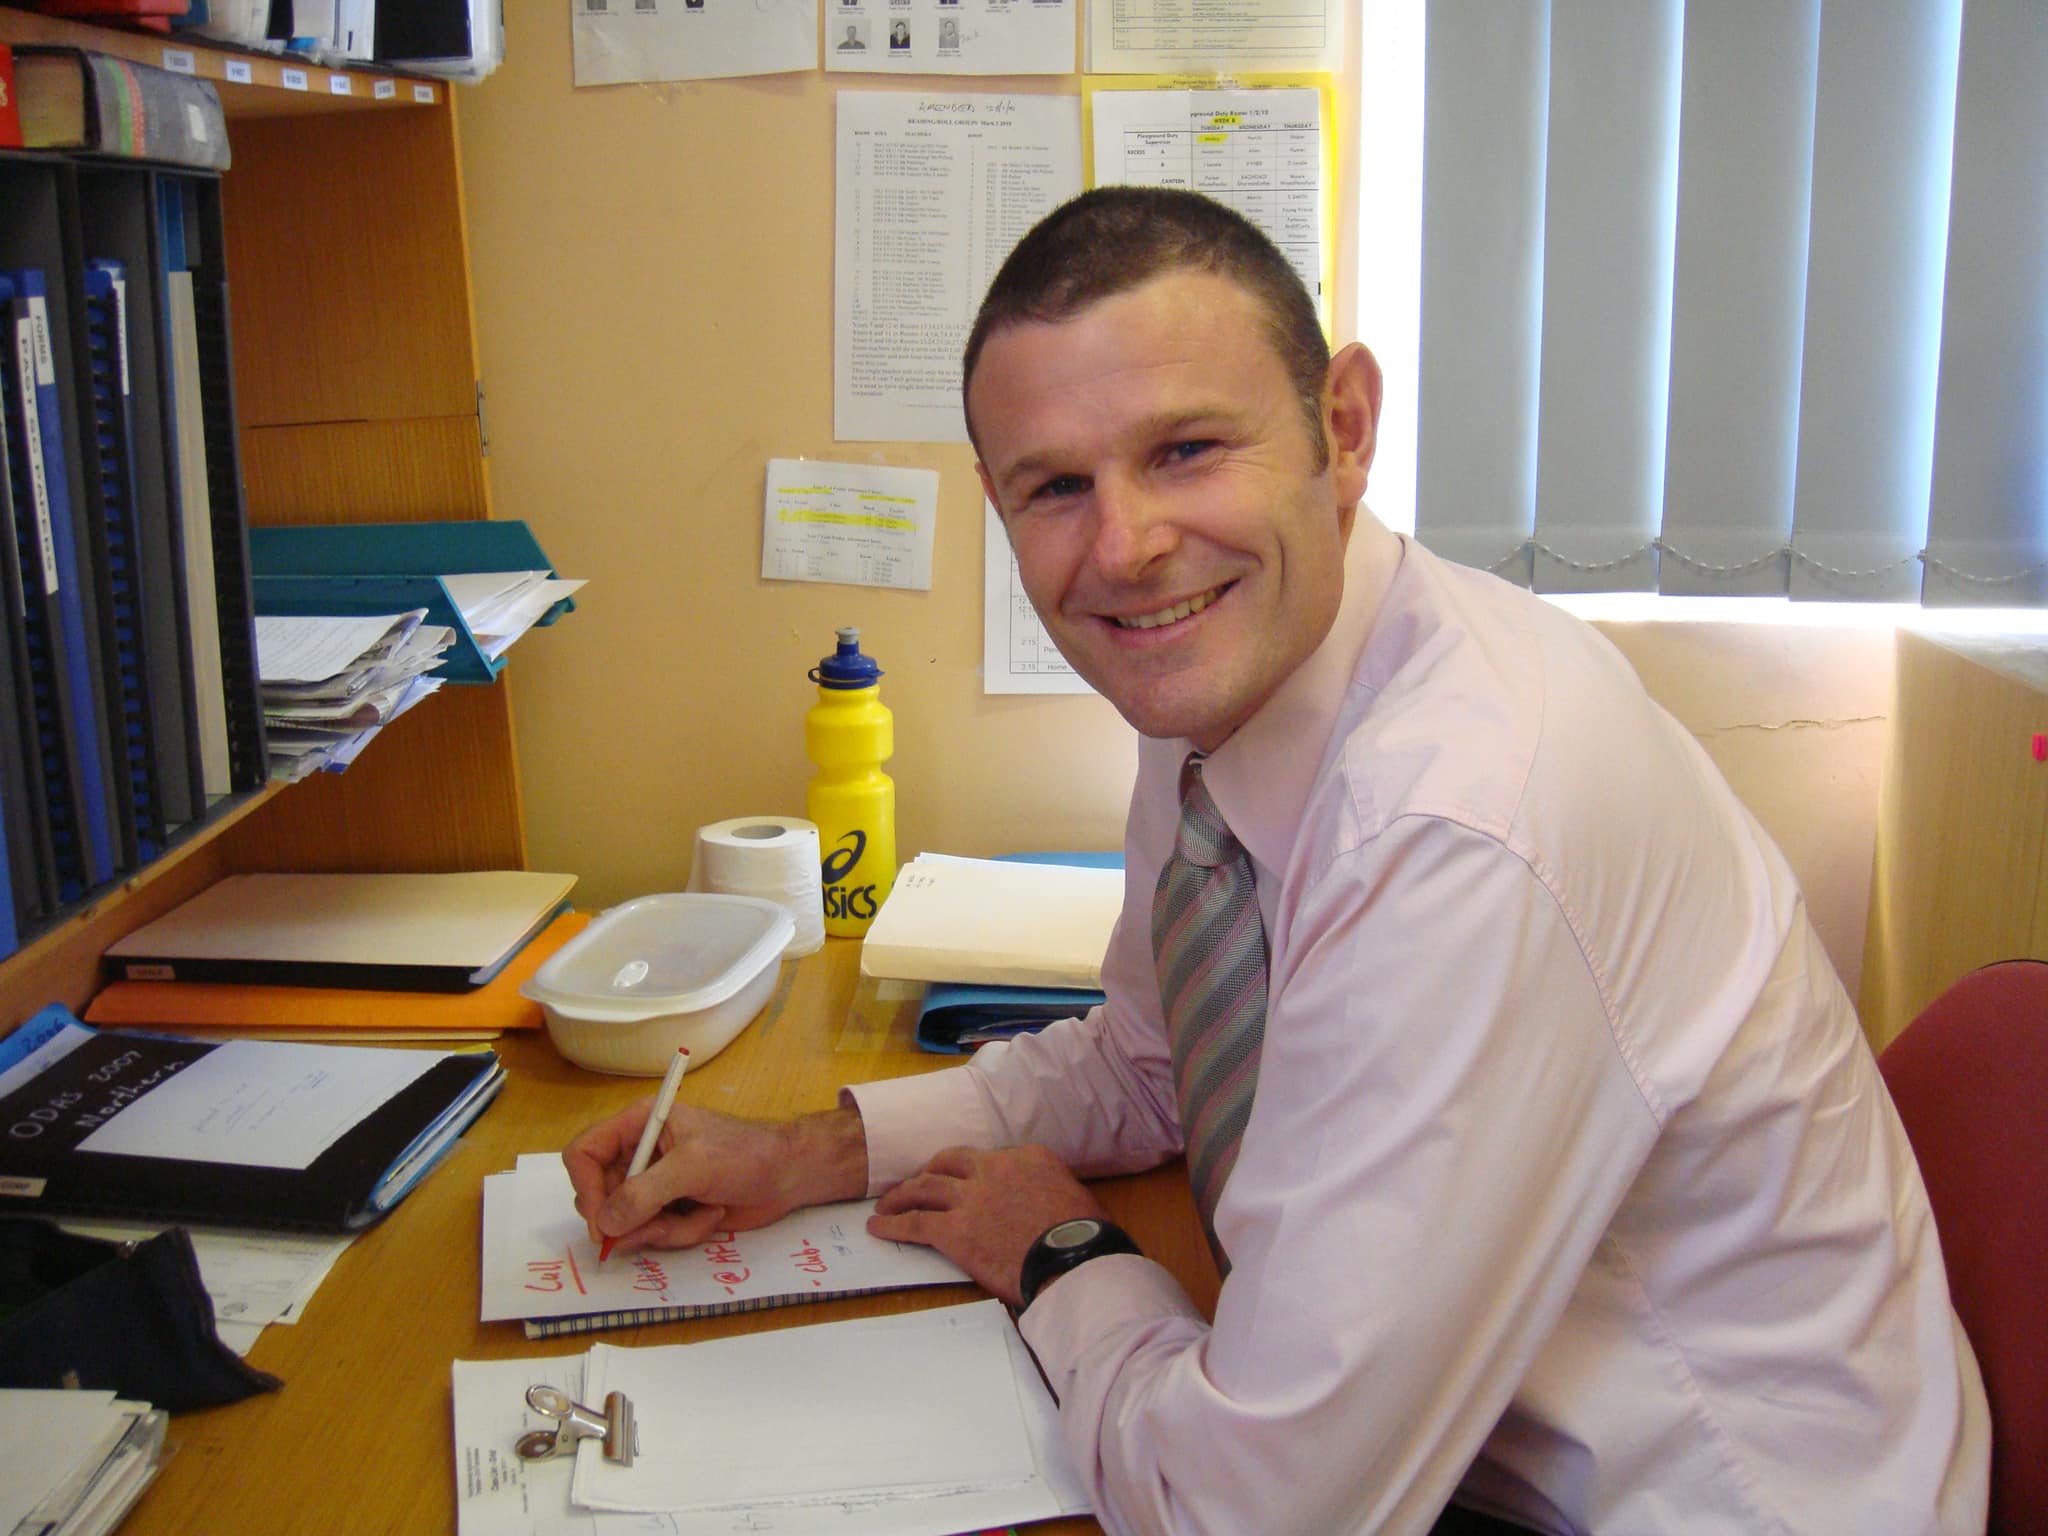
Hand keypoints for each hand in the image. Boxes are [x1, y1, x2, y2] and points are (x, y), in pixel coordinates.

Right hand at [563, 1102, 866, 1256]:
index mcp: (638, 1125)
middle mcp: (639, 1153)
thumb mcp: (693, 1167)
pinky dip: (681, 1233)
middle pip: (599, 1197)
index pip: (583, 1154)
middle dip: (631, 1219)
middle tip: (661, 1224)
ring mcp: (653, 1185)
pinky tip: (711, 1215)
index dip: (586, 1189)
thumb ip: (644, 1194)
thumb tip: (605, 1224)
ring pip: (626, 1223)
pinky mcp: (669, 1210)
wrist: (788, 1175)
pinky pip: (652, 1234)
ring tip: (702, 1211)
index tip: (603, 1223)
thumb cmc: (744, 1155)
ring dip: (664, 1228)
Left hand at [869, 1144, 1106, 1306]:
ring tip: (887, 1203)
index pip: (990, 1157)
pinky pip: (914, 1222)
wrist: (1073, 1260)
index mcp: (1027, 1157)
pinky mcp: (954, 1230)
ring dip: (903, 1194)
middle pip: (950, 1162)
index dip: (973, 1170)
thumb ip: (1048, 1189)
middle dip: (930, 1171)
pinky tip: (878, 1227)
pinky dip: (892, 1224)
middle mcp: (994, 1168)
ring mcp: (970, 1198)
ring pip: (925, 1187)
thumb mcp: (1074, 1195)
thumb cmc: (1085, 1236)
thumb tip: (1039, 1202)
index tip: (967, 1181)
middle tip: (918, 1182)